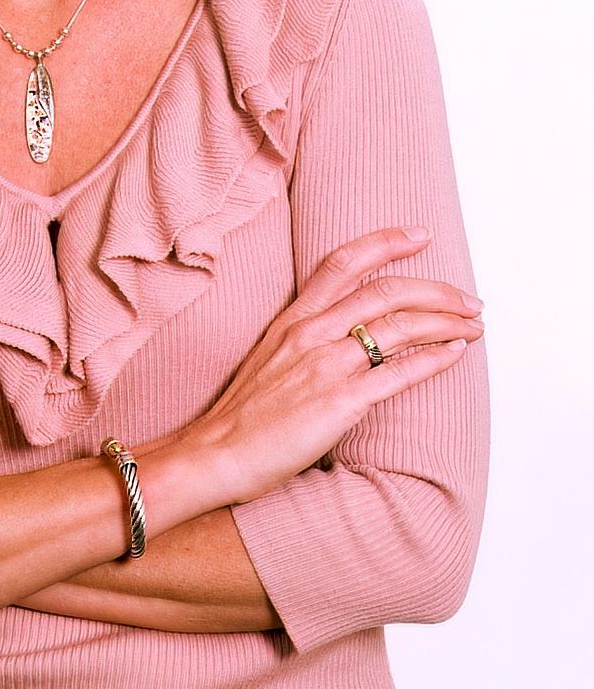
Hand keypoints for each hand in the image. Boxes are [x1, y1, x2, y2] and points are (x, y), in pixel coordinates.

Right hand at [188, 226, 483, 505]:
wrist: (215, 453)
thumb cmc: (241, 415)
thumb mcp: (269, 358)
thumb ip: (304, 340)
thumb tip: (343, 336)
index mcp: (293, 319)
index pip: (343, 262)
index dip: (385, 242)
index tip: (420, 235)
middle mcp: (311, 332)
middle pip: (384, 290)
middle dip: (436, 289)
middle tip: (468, 298)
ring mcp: (326, 364)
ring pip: (398, 326)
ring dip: (445, 321)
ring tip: (473, 324)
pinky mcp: (340, 401)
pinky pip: (398, 372)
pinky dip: (434, 358)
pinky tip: (455, 353)